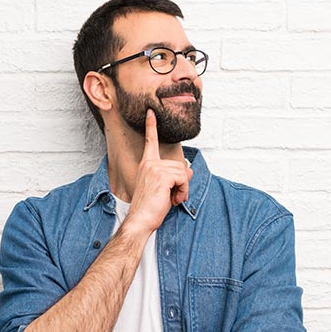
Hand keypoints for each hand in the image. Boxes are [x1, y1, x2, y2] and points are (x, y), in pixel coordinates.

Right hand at [126, 109, 192, 234]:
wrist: (140, 220)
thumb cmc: (149, 207)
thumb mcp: (164, 189)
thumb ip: (175, 176)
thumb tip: (189, 169)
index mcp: (146, 164)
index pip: (150, 141)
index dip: (151, 126)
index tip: (151, 112)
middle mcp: (149, 163)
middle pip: (179, 165)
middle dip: (182, 183)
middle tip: (174, 196)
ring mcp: (155, 168)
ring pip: (183, 172)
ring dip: (183, 188)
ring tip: (173, 199)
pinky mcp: (162, 176)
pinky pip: (183, 178)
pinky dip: (183, 191)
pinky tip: (174, 200)